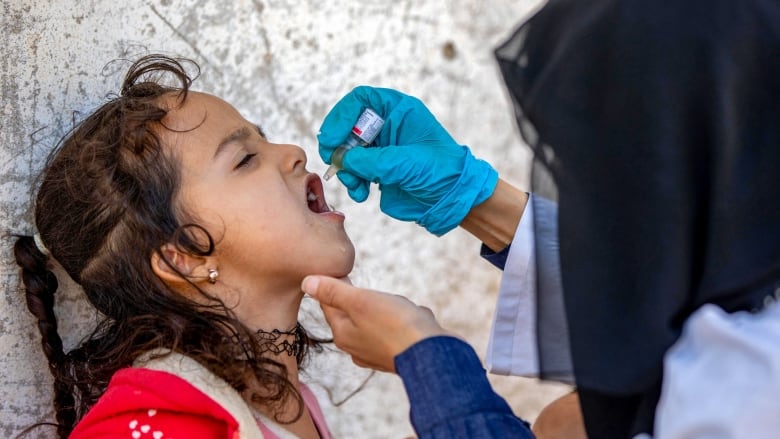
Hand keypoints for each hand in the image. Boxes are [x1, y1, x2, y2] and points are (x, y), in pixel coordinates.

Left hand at [301, 275, 449, 372]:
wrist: (433, 354)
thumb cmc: (396, 325)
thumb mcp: (361, 301)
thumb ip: (333, 291)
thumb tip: (306, 282)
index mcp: (343, 334)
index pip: (328, 303)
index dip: (334, 283)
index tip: (344, 270)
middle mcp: (356, 347)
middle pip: (352, 312)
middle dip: (365, 297)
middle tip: (375, 290)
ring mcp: (376, 353)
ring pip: (376, 319)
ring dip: (387, 307)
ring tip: (396, 304)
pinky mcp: (397, 354)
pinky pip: (395, 328)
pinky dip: (403, 319)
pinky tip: (412, 316)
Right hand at [317, 86, 497, 235]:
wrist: (453, 200)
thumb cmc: (441, 172)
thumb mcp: (406, 163)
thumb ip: (372, 161)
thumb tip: (344, 161)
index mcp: (399, 111)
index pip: (360, 100)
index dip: (341, 116)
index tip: (331, 138)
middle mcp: (387, 125)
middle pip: (348, 125)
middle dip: (338, 145)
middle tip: (334, 162)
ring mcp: (382, 148)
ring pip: (348, 151)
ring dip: (345, 169)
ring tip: (355, 185)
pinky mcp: (378, 169)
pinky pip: (354, 171)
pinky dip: (353, 182)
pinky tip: (361, 193)